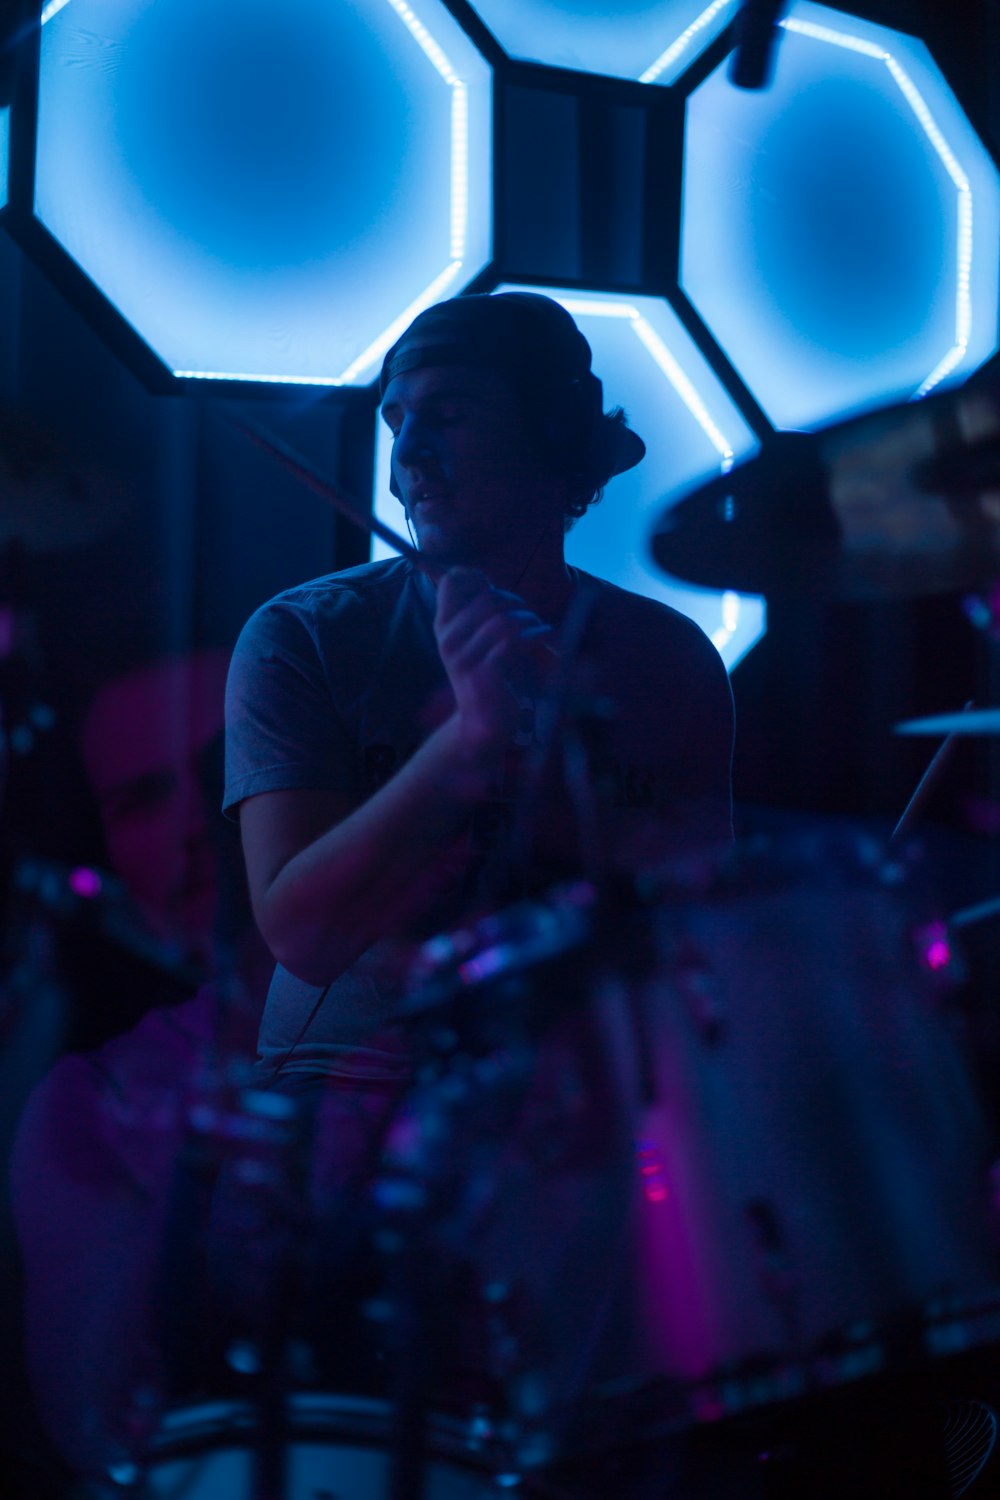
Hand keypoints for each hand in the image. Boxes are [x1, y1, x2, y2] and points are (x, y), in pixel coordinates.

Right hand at [434, 567, 555, 753]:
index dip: (475, 576)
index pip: (451, 581)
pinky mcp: (482, 674)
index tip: (494, 587)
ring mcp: (463, 658)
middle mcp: (448, 639)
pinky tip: (543, 640)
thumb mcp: (477, 639)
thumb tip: (481, 578)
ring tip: (541, 631)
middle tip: (530, 618)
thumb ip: (479, 612)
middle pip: (489, 598)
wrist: (484, 722)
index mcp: (444, 626)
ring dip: (530, 621)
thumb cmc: (489, 675)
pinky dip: (535, 636)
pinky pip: (512, 642)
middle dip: (517, 603)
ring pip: (504, 619)